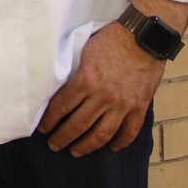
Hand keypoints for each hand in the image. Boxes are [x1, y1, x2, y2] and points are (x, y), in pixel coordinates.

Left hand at [37, 0, 187, 156]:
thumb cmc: (112, 38)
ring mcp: (123, 104)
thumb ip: (75, 72)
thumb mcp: (85, 50)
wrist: (144, 35)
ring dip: (87, 146)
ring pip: (102, 134)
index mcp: (86, 80)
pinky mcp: (139, 106)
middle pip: (78, 125)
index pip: (62, 107)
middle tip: (54, 145)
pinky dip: (120, 142)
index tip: (43, 128)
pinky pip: (130, 131)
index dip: (50, 120)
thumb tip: (62, 87)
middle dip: (62, 138)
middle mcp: (103, 96)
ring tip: (76, 151)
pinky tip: (111, 147)